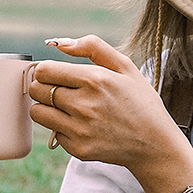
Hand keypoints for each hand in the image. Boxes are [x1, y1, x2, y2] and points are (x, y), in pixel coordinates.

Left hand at [29, 35, 192, 175]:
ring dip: (47, 108)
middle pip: (36, 90)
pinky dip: (61, 128)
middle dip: (44, 88)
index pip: (44, 70)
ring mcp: (80, 129)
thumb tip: (59, 43)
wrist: (156, 146)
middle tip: (61, 91)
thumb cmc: (139, 102)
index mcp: (94, 80)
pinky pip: (52, 132)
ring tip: (68, 108)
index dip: (46, 71)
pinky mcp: (78, 148)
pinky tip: (81, 126)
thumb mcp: (125, 67)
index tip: (56, 75)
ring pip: (37, 112)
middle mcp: (84, 105)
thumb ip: (92, 47)